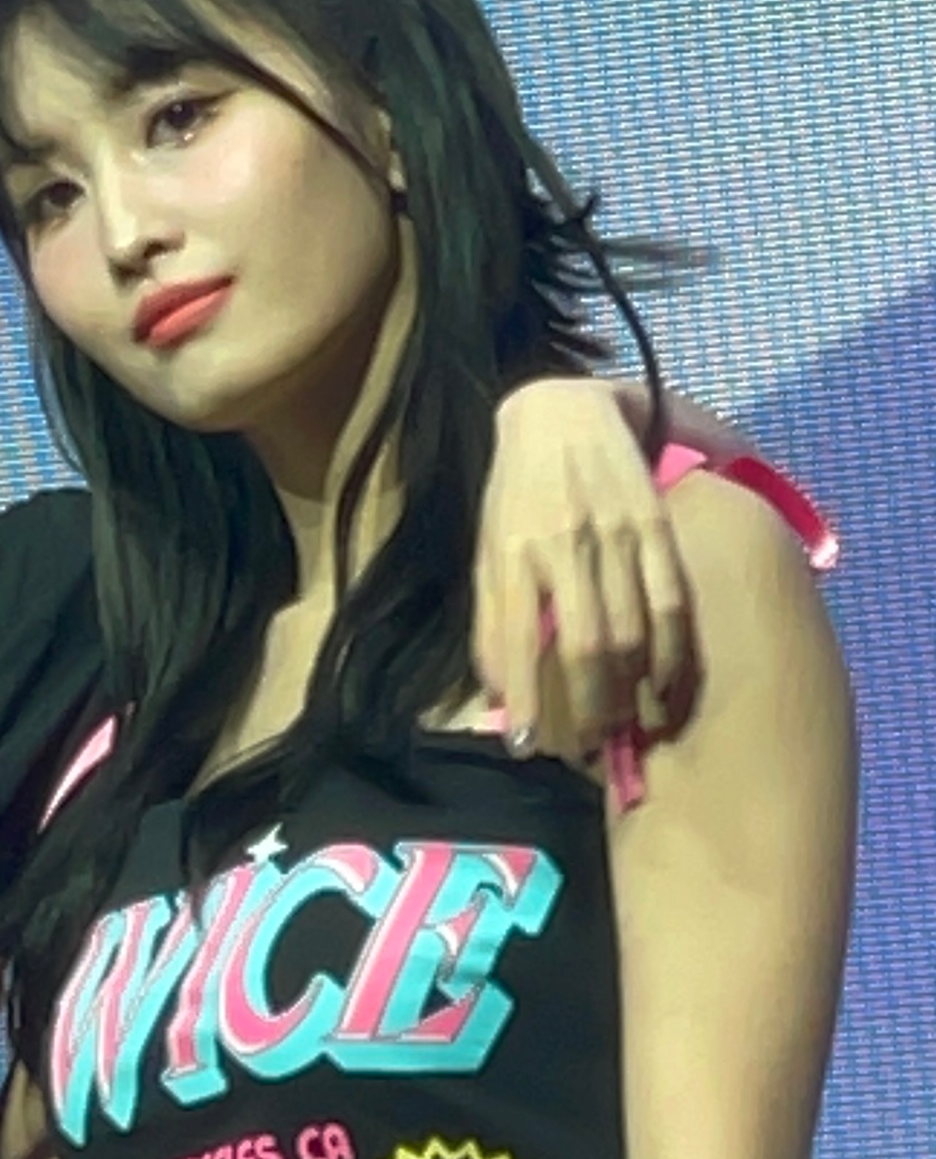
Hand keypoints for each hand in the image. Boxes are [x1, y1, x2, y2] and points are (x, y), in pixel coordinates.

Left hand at [474, 379, 698, 760]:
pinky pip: (670, 601)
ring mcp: (614, 534)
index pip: (515, 640)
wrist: (561, 410)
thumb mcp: (489, 546)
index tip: (530, 748)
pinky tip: (665, 686)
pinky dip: (671, 652)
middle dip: (590, 709)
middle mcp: (564, 545)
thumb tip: (499, 692)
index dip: (526, 699)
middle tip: (592, 746)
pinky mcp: (655, 524)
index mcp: (513, 552)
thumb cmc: (517, 492)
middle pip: (583, 647)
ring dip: (631, 692)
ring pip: (631, 631)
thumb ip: (492, 616)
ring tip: (629, 728)